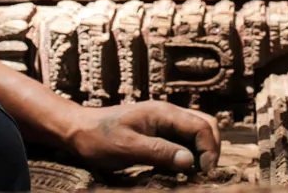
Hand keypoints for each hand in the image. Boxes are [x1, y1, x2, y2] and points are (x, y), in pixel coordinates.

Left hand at [66, 101, 219, 172]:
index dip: (209, 150)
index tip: (203, 173)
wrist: (77, 130)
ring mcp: (163, 122)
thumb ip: (159, 152)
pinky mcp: (157, 133)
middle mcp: (167, 114)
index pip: (202, 126)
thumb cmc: (98, 138)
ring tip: (193, 174)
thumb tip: (190, 161)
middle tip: (203, 174)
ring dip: (200, 152)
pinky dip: (188, 155)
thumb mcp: (127, 147)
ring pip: (195, 133)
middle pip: (205, 126)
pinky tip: (179, 170)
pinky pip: (182, 141)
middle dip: (210, 149)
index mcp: (163, 112)